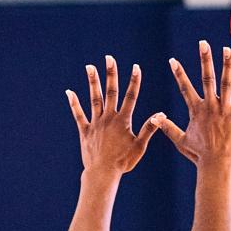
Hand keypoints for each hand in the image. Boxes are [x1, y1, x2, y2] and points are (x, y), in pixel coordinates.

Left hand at [66, 55, 162, 176]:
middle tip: (109, 58)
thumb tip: (160, 114)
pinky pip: (78, 114)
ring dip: (92, 82)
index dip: (134, 81)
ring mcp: (95, 123)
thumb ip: (149, 129)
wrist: (103, 172)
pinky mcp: (85, 130)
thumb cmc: (124, 161)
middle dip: (111, 74)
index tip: (136, 67)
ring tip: (90, 67)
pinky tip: (69, 92)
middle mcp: (108, 118)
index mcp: (123, 121)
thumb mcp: (140, 146)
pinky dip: (74, 103)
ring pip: (94, 98)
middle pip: (110, 91)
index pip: (131, 97)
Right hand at [157, 40, 230, 169]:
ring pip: (226, 83)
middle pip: (207, 78)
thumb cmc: (198, 155)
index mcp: (196, 110)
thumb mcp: (180, 140)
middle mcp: (210, 106)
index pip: (185, 87)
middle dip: (204, 59)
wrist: (216, 164)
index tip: (173, 60)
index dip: (178, 73)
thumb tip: (154, 117)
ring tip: (227, 49)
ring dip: (227, 65)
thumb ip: (167, 127)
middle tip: (203, 43)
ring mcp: (225, 110)